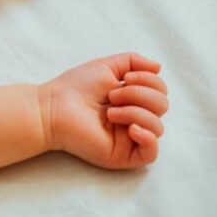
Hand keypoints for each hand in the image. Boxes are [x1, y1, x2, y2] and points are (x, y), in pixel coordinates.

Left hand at [40, 52, 167, 168]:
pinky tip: (131, 129)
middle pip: (162, 106)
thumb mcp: (107, 66)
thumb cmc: (76, 87)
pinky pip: (152, 153)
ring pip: (158, 127)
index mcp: (133, 99)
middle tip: (112, 96)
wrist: (54, 108)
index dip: (149, 81)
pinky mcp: (123, 155)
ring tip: (110, 112)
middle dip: (139, 95)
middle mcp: (134, 117)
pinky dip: (148, 138)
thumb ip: (133, 61)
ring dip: (136, 112)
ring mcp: (130, 138)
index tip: (125, 78)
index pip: (160, 91)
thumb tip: (159, 67)